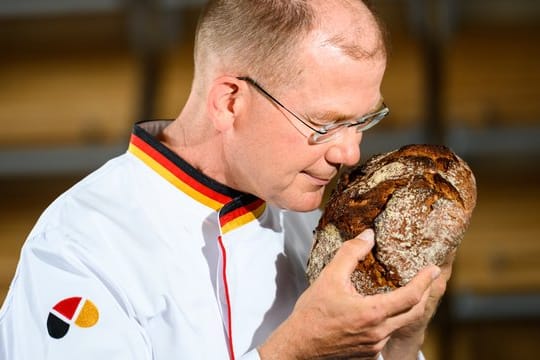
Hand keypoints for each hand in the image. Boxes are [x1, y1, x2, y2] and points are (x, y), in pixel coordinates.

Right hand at [258, 229, 440, 359]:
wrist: (298, 345)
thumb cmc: (312, 314)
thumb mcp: (329, 277)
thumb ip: (350, 253)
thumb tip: (368, 236)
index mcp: (372, 313)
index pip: (410, 296)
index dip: (425, 281)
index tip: (433, 270)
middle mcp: (378, 333)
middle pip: (413, 313)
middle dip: (424, 294)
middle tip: (429, 280)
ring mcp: (374, 346)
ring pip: (399, 325)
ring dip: (405, 309)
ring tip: (405, 293)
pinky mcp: (368, 354)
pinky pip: (385, 335)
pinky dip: (389, 321)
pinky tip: (381, 312)